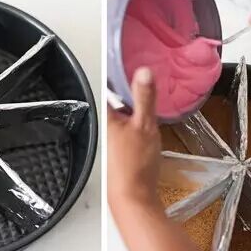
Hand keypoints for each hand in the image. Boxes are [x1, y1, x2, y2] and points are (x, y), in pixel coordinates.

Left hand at [107, 67, 160, 205]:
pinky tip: (145, 117)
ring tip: (144, 87)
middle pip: (113, 96)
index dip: (113, 67)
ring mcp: (111, 136)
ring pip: (120, 110)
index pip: (105, 83)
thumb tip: (144, 72)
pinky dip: (134, 115)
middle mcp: (104, 124)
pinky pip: (125, 122)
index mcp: (106, 115)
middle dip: (124, 82)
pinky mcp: (119, 147)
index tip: (118, 52)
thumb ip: (145, 97)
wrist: (133, 198)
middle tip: (135, 66)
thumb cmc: (134, 167)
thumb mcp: (145, 125)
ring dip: (131, 99)